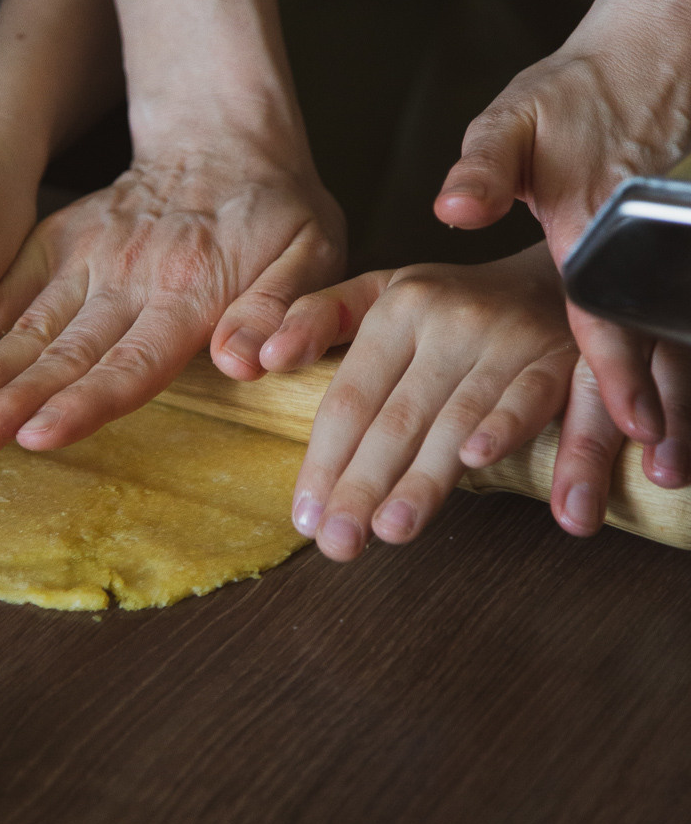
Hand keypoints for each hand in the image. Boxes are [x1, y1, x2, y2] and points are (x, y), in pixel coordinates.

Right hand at [0, 148, 344, 454]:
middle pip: (67, 352)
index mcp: (190, 292)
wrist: (226, 137)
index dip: (83, 403)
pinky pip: (12, 283)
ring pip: (30, 323)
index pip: (131, 361)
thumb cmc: (277, 211)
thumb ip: (280, 308)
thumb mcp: (313, 253)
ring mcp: (90, 256)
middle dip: (14, 401)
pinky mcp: (64, 240)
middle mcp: (129, 278)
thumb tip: (244, 361)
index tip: (38, 435)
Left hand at [259, 244, 591, 555]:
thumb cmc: (451, 303)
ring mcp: (506, 339)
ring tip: (389, 530)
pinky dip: (505, 429)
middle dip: (363, 486)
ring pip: (455, 421)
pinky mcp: (562, 359)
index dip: (325, 460)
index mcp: (397, 308)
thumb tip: (260, 357)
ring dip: (424, 479)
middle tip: (338, 543)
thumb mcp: (381, 293)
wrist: (552, 280)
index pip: (350, 398)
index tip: (306, 516)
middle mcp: (449, 320)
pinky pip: (529, 399)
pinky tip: (478, 463)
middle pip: (396, 419)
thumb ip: (316, 317)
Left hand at [434, 0, 690, 470]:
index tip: (625, 424)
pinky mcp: (659, 275)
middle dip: (620, 429)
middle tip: (610, 496)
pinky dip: (674, 393)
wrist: (643, 68)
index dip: (611, 369)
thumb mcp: (513, 121)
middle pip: (633, 352)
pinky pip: (673, 342)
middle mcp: (626, 255)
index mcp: (588, 225)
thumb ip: (485, 167)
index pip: (598, 309)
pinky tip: (668, 448)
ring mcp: (650, 266)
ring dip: (667, 419)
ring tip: (663, 478)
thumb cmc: (568, 101)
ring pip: (664, 355)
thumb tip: (454, 206)